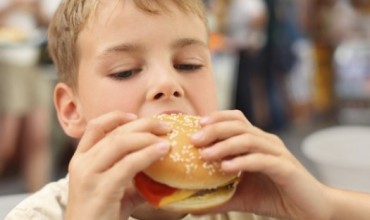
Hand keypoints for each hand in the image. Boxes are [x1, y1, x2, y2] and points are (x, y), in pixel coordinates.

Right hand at [65, 112, 170, 219]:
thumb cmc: (102, 214)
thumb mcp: (115, 189)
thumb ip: (133, 175)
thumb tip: (161, 168)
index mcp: (81, 159)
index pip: (95, 126)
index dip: (117, 116)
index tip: (136, 116)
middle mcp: (82, 163)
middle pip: (114, 132)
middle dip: (143, 124)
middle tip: (165, 126)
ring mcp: (89, 175)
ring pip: (120, 143)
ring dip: (147, 137)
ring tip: (166, 138)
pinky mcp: (101, 189)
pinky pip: (128, 164)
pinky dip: (148, 154)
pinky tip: (162, 151)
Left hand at [191, 110, 331, 219]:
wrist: (310, 211)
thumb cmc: (275, 197)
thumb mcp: (241, 195)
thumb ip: (219, 196)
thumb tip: (191, 205)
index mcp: (257, 142)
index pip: (236, 119)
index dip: (216, 118)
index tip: (195, 126)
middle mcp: (267, 142)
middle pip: (238, 125)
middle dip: (214, 129)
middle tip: (194, 139)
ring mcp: (278, 154)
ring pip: (248, 139)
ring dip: (224, 145)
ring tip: (205, 155)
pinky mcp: (286, 169)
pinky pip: (262, 160)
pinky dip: (242, 162)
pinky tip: (226, 168)